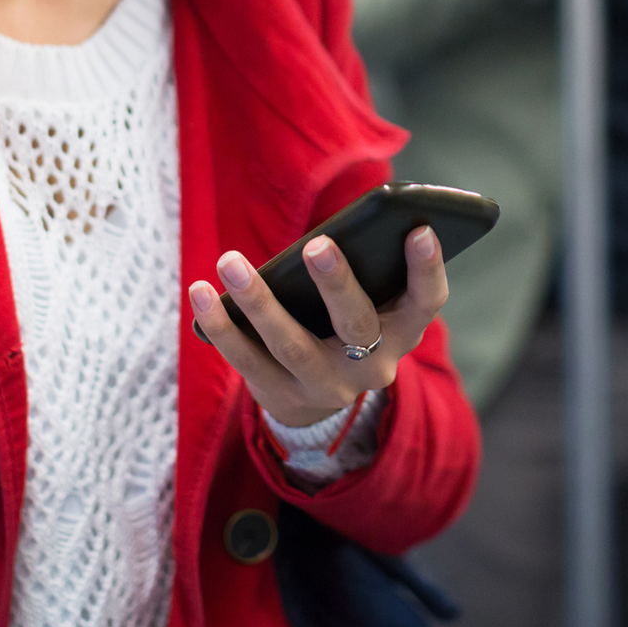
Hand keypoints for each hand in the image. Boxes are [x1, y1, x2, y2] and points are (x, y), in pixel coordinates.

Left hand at [188, 226, 448, 426]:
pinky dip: (221, 325)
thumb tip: (329, 234)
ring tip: (230, 260)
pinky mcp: (281, 395)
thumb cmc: (346, 321)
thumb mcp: (371, 302)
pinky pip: (247, 360)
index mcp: (403, 331)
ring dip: (259, 301)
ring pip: (292, 345)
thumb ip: (365, 271)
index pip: (427, 302)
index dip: (427, 268)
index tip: (420, 229)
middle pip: (357, 324)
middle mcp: (372, 365)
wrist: (319, 397)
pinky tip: (200, 292)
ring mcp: (326, 386)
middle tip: (316, 245)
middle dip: (337, 284)